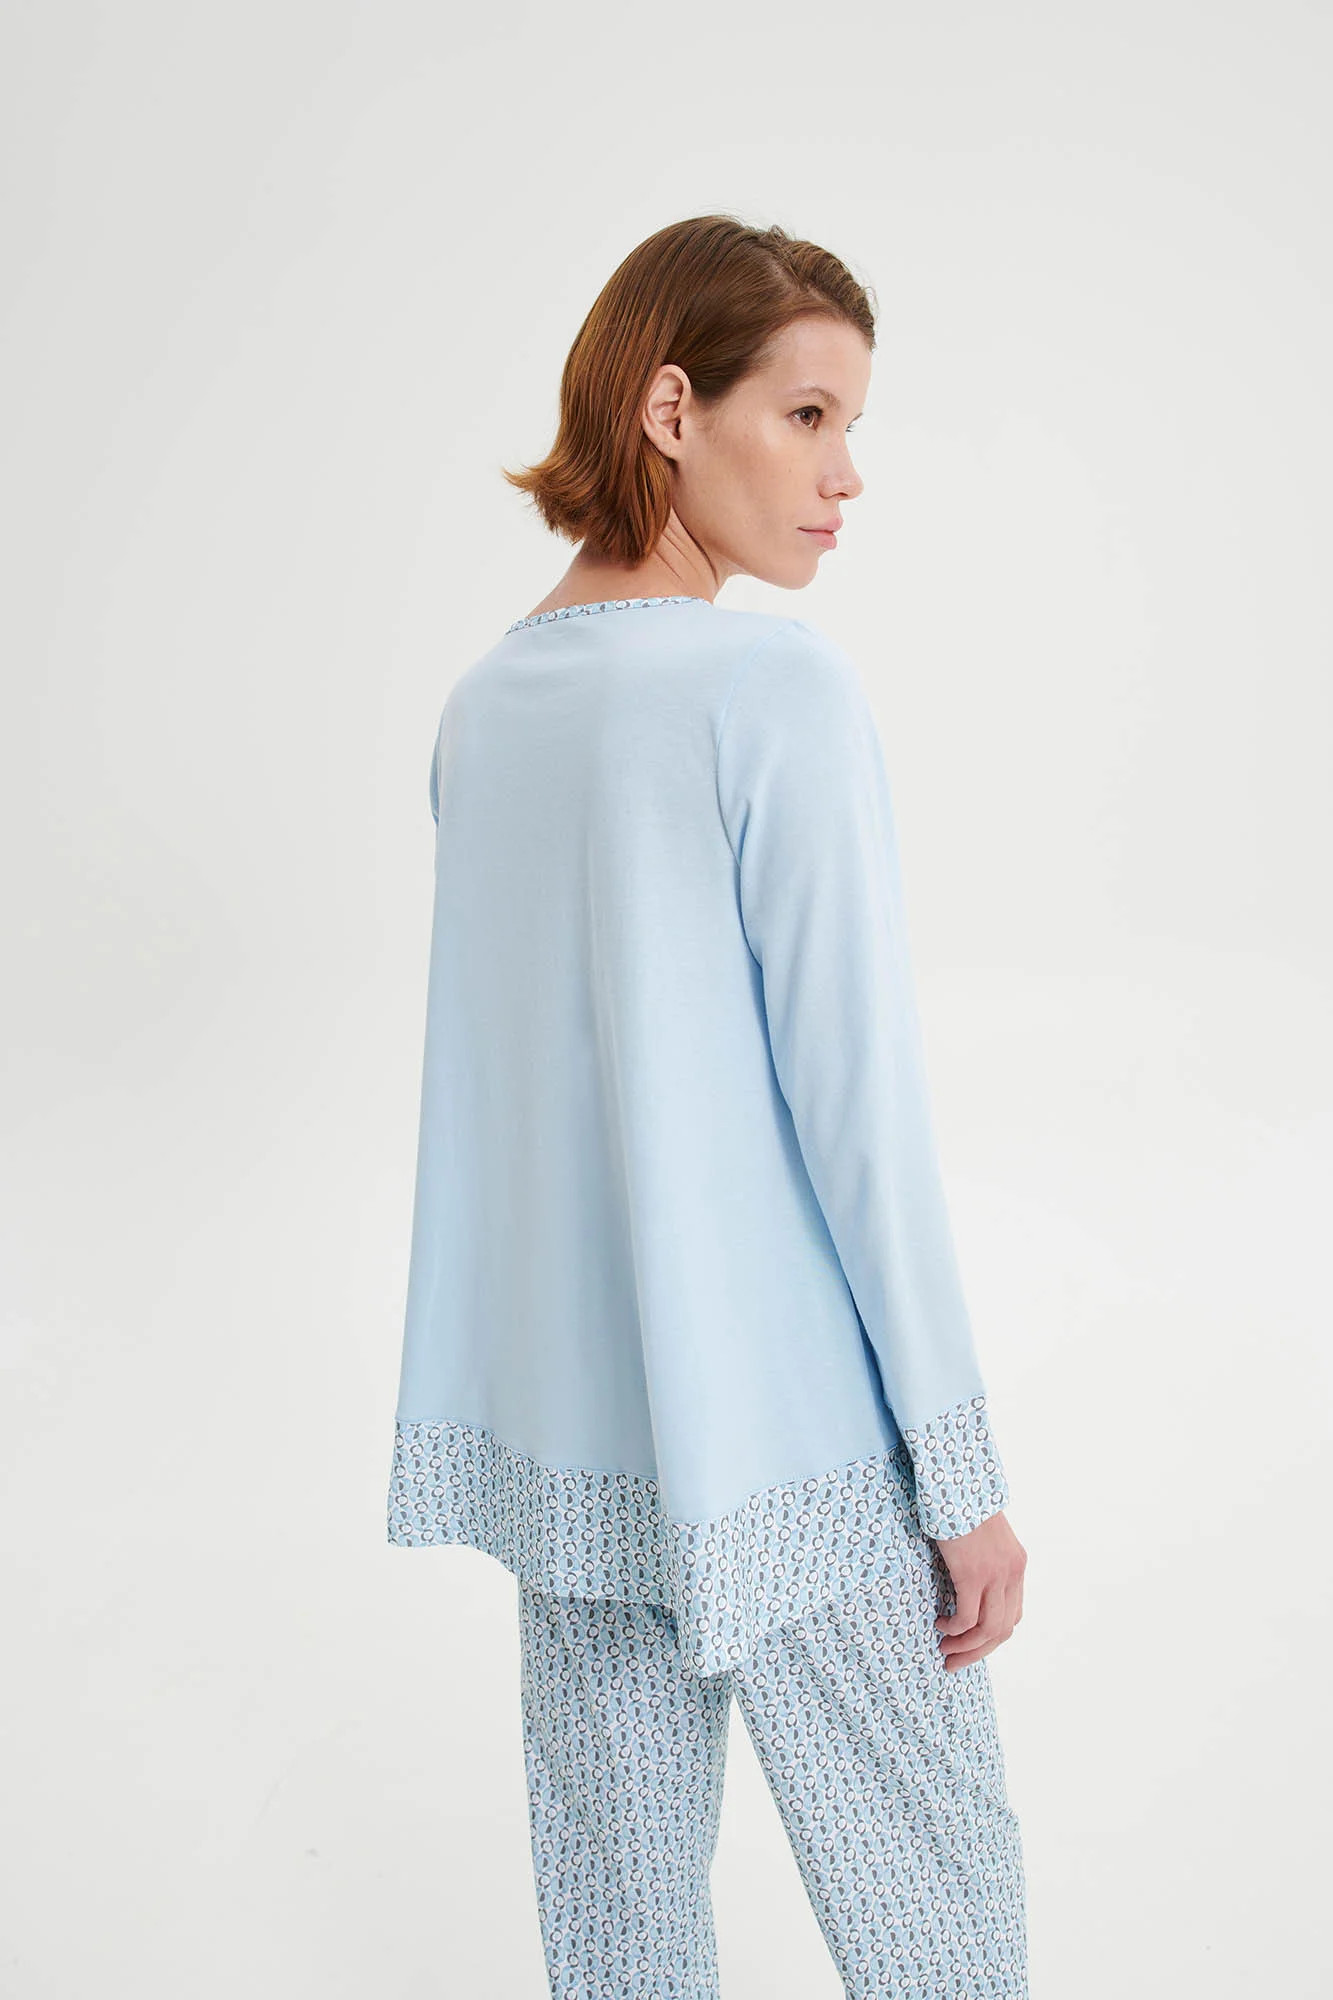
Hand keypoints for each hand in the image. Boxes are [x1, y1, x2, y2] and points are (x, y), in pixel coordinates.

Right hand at [932, 1510, 1025, 1670]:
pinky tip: (940, 1625)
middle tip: (954, 1662)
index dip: (992, 1635)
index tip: (970, 1644)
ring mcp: (995, 1575)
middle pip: (1003, 1630)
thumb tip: (965, 1580)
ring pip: (988, 1630)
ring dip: (965, 1647)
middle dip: (978, 1652)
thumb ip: (983, 1559)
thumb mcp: (982, 1536)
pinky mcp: (973, 1573)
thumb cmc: (961, 1505)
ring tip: (944, 1650)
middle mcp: (1012, 1574)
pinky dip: (954, 1629)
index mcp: (1016, 1566)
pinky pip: (967, 1617)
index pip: (1013, 1615)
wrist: (955, 1485)